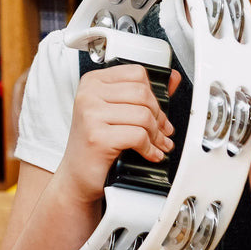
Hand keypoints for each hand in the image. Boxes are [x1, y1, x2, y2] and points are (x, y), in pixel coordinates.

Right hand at [56, 65, 178, 203]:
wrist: (77, 176)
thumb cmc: (97, 143)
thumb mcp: (119, 112)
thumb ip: (146, 94)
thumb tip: (172, 78)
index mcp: (94, 82)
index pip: (136, 73)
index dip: (153, 94)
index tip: (157, 110)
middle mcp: (89, 94)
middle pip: (142, 94)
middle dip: (158, 116)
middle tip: (162, 130)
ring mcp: (91, 114)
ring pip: (143, 115)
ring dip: (156, 134)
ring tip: (157, 143)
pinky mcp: (97, 136)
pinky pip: (138, 136)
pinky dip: (149, 148)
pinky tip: (149, 153)